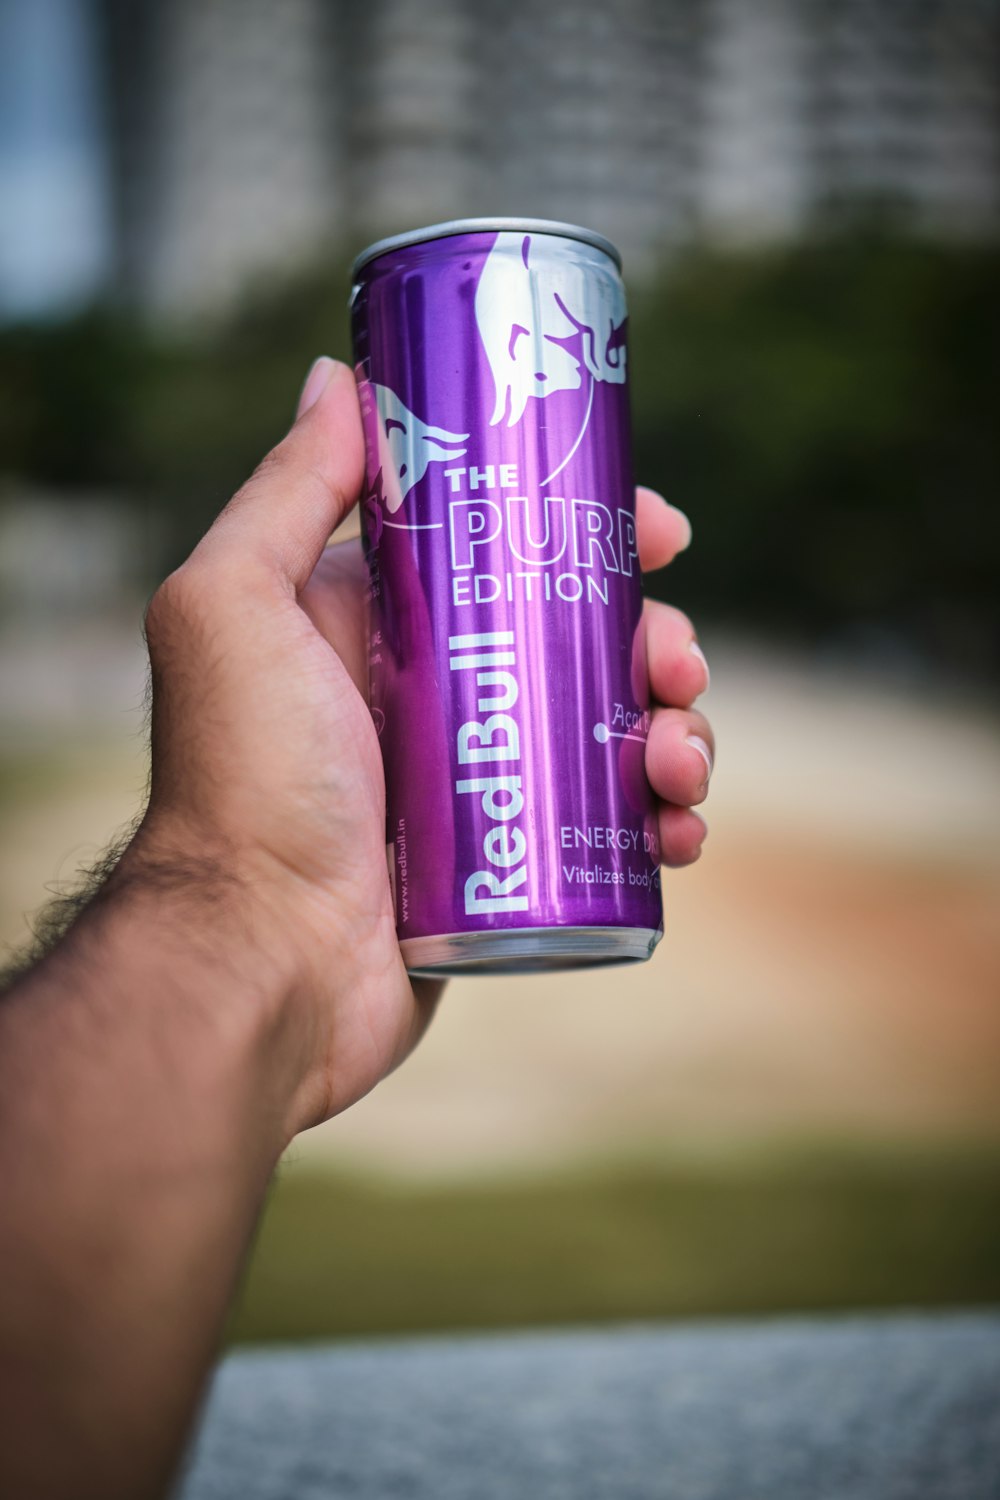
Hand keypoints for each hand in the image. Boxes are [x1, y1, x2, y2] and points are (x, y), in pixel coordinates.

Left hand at [133, 358, 713, 1137]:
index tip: (661, 530)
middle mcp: (435, 696)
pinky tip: (677, 831)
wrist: (260, 965)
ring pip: (611, 732)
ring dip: (675, 732)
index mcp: (380, 625)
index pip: (512, 548)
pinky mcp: (512, 866)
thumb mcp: (235, 610)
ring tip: (679, 761)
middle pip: (582, 640)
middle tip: (678, 664)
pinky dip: (663, 821)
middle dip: (654, 639)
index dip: (594, 531)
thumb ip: (284, 495)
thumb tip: (338, 377)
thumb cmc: (242, 785)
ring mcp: (480, 785)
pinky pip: (611, 828)